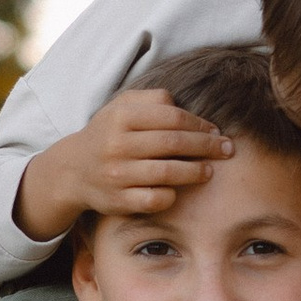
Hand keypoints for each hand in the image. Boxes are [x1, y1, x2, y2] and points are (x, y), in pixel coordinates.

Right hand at [13, 87, 230, 243]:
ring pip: (168, 173)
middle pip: (174, 144)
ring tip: (210, 171)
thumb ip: (153, 99)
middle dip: (206, 147)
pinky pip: (155, 199)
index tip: (216, 132)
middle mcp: (117, 145)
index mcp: (121, 118)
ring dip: (196, 172)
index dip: (199, 125)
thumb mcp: (122, 107)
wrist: (73, 170)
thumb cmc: (109, 134)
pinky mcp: (118, 201)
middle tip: (227, 150)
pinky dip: (171, 195)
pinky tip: (178, 191)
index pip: (172, 118)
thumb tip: (184, 108)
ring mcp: (117, 175)